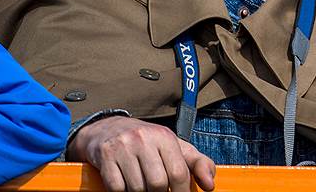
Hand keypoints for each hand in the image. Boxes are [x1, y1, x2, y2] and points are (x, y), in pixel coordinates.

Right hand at [67, 116, 215, 191]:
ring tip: (144, 190)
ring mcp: (122, 147)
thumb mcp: (175, 147)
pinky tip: (128, 188)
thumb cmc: (148, 143)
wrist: (109, 129)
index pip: (178, 173)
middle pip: (157, 183)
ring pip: (137, 188)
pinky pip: (116, 188)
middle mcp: (144, 139)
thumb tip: (210, 185)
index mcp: (165, 137)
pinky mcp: (105, 157)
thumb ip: (197, 163)